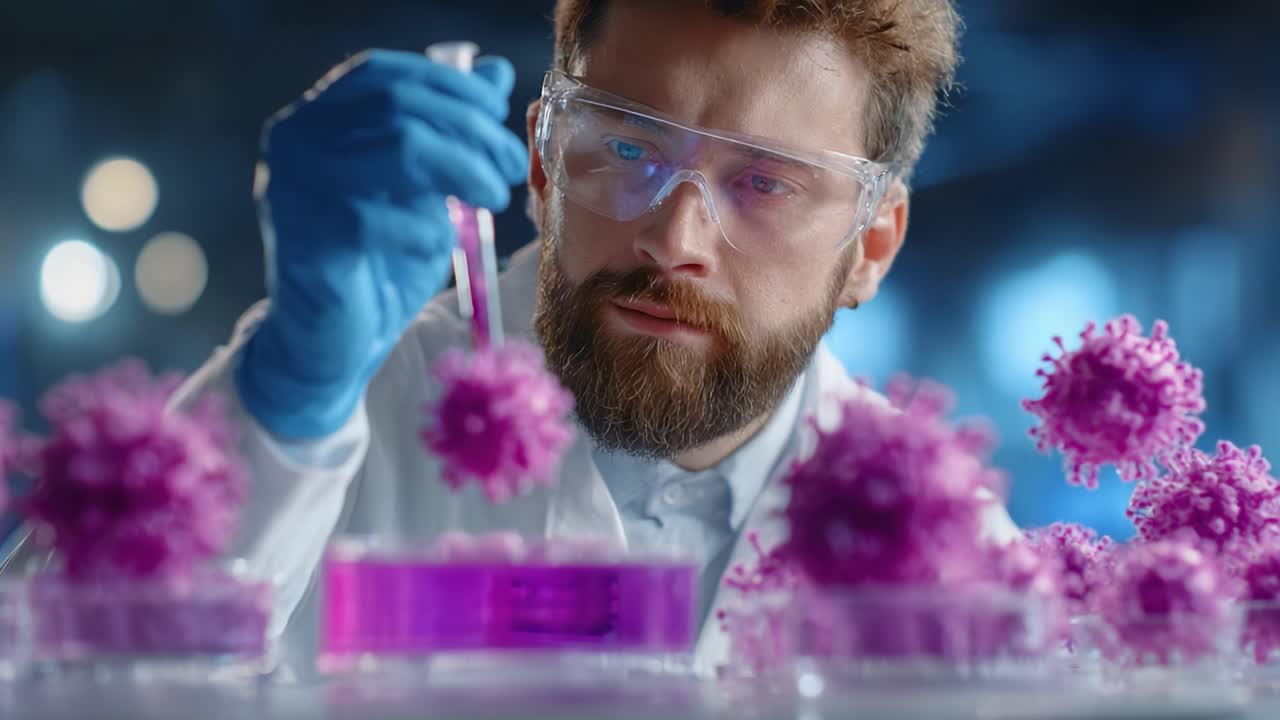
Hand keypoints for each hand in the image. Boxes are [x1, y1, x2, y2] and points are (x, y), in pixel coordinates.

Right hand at [236, 49, 528, 438]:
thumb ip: (451, 131)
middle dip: (472, 131)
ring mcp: (293, 185)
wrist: (334, 342)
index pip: (385, 74)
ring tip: (493, 199)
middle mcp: (295, 140)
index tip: (498, 118)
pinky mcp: (306, 234)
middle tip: (511, 165)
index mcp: (317, 118)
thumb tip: (495, 72)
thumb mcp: (426, 188)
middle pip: (400, 105)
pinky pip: (386, 215)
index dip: (451, 87)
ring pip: (398, 148)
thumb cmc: (382, 261)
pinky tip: (437, 247)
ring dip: (464, 169)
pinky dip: (427, 228)